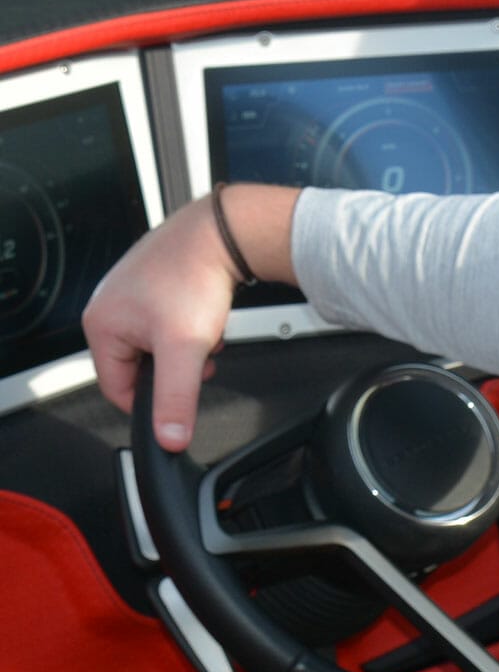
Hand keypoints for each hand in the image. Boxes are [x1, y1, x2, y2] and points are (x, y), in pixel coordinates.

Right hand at [82, 185, 299, 450]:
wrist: (223, 234)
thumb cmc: (195, 278)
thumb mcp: (185, 349)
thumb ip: (176, 398)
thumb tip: (167, 436)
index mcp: (101, 326)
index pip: (116, 389)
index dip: (152, 400)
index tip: (179, 397)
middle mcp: (109, 308)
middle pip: (141, 366)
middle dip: (176, 367)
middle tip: (199, 354)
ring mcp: (131, 294)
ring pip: (160, 346)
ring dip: (188, 348)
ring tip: (206, 330)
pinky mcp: (156, 285)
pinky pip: (170, 324)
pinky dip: (193, 327)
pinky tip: (208, 315)